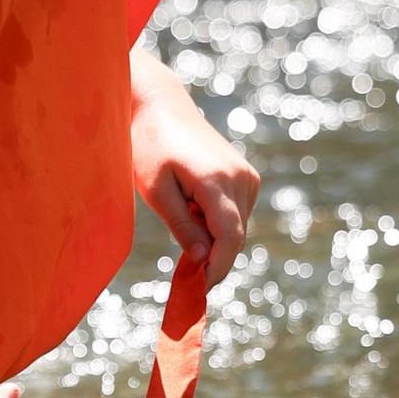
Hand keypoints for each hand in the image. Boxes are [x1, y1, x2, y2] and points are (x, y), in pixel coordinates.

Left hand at [132, 71, 258, 273]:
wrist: (162, 109)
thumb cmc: (150, 147)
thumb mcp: (156, 191)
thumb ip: (182, 226)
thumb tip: (203, 258)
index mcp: (216, 180)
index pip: (230, 237)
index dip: (218, 267)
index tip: (200, 288)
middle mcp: (240, 178)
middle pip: (235, 236)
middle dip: (213, 258)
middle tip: (185, 274)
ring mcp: (248, 176)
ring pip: (237, 228)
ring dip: (213, 238)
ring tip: (182, 215)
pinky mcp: (248, 177)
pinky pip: (237, 214)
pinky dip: (218, 223)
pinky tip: (193, 205)